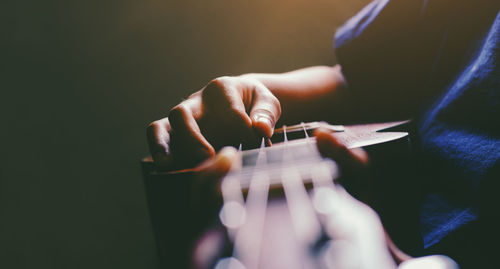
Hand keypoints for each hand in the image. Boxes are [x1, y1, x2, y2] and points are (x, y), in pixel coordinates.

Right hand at [147, 76, 280, 169]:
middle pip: (181, 114)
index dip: (244, 133)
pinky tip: (168, 173)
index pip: (230, 113)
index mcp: (221, 89)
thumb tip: (261, 130)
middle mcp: (195, 103)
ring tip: (167, 165)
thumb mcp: (267, 102)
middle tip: (207, 157)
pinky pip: (160, 142)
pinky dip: (161, 155)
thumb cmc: (255, 103)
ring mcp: (182, 121)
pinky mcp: (175, 137)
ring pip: (160, 127)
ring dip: (161, 146)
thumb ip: (266, 113)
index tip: (259, 148)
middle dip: (192, 137)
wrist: (241, 103)